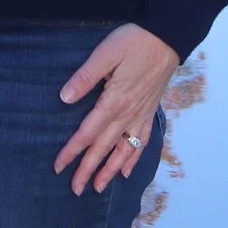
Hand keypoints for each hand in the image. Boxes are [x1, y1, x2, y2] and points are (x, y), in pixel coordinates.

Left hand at [53, 23, 178, 195]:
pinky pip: (141, 141)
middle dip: (88, 170)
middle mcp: (128, 114)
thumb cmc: (134, 42)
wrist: (168, 38)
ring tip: (99, 188)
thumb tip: (64, 98)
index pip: (87, 133)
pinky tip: (126, 170)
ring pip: (124, 151)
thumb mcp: (105, 54)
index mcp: (114, 102)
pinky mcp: (150, 112)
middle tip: (75, 190)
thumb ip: (85, 77)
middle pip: (104, 148)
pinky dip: (133, 158)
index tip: (58, 167)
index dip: (72, 151)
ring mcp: (141, 115)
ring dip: (110, 171)